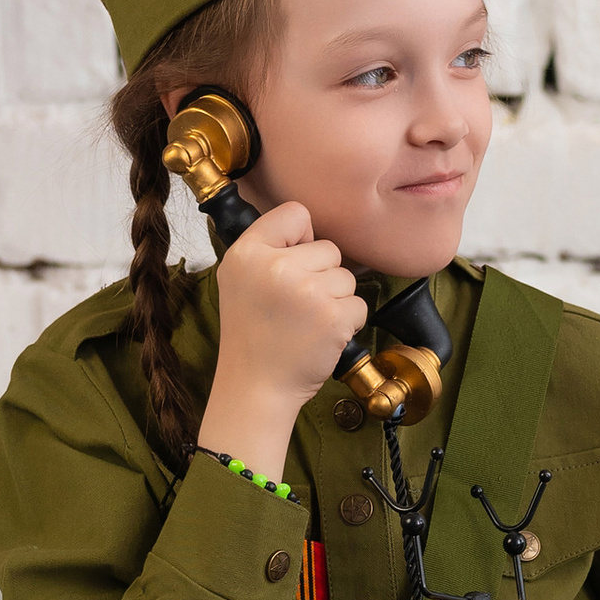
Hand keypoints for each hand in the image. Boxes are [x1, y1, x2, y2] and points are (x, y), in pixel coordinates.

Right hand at [204, 201, 362, 475]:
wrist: (256, 386)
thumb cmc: (253, 335)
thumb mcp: (240, 279)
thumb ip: (269, 247)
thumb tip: (310, 231)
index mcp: (247, 252)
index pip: (295, 213)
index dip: (301, 239)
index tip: (291, 266)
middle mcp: (274, 266)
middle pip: (329, 247)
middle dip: (321, 276)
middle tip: (296, 307)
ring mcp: (306, 290)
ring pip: (346, 277)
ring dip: (336, 300)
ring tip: (307, 323)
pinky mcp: (332, 316)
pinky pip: (359, 304)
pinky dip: (348, 322)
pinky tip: (322, 336)